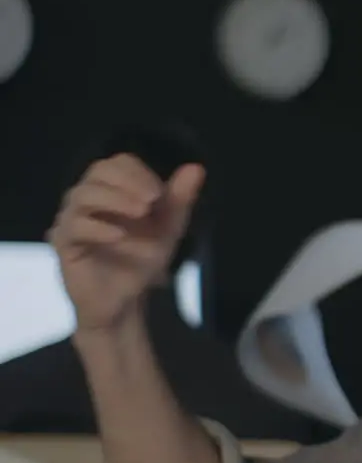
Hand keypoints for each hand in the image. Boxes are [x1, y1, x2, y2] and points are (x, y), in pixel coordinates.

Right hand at [47, 153, 203, 333]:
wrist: (126, 299)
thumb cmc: (142, 259)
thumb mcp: (168, 229)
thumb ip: (180, 199)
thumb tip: (196, 168)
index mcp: (112, 190)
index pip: (118, 163)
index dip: (139, 173)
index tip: (159, 194)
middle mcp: (89, 198)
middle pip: (98, 171)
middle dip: (127, 181)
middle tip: (152, 201)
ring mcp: (72, 219)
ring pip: (82, 195)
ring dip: (115, 199)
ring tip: (141, 213)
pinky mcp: (63, 243)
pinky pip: (73, 227)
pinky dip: (98, 228)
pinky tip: (120, 236)